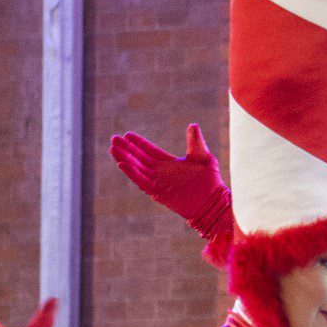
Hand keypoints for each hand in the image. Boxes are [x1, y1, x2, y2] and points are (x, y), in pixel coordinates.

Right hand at [110, 124, 226, 228]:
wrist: (214, 202)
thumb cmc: (211, 181)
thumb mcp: (202, 157)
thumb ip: (195, 142)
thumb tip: (192, 125)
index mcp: (169, 163)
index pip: (149, 151)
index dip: (138, 143)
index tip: (127, 134)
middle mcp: (161, 173)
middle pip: (139, 159)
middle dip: (127, 149)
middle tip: (114, 138)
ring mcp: (158, 183)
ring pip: (137, 169)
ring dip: (125, 159)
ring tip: (113, 148)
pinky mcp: (158, 192)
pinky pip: (142, 181)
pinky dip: (132, 173)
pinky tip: (122, 163)